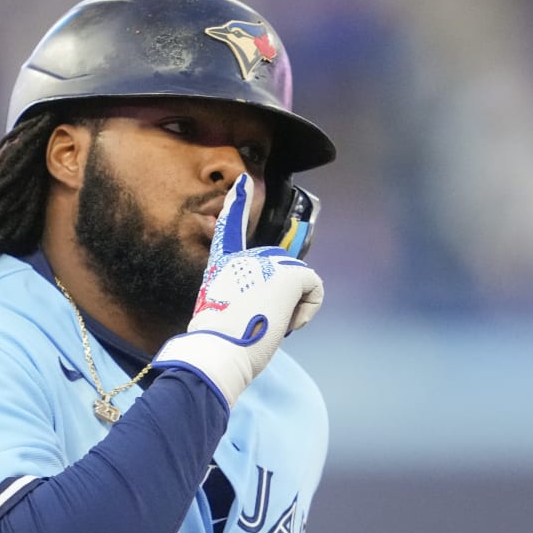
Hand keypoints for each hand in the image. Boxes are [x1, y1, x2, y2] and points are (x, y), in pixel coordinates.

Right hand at [152, 173, 323, 409]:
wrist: (218, 350)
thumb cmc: (219, 345)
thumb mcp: (225, 315)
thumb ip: (244, 300)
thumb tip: (271, 309)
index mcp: (223, 265)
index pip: (229, 229)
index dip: (236, 204)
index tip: (243, 181)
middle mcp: (245, 257)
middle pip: (280, 270)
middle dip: (280, 298)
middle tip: (258, 322)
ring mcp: (269, 261)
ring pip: (299, 282)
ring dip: (292, 308)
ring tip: (268, 325)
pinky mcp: (290, 272)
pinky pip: (315, 289)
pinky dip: (307, 311)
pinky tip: (287, 323)